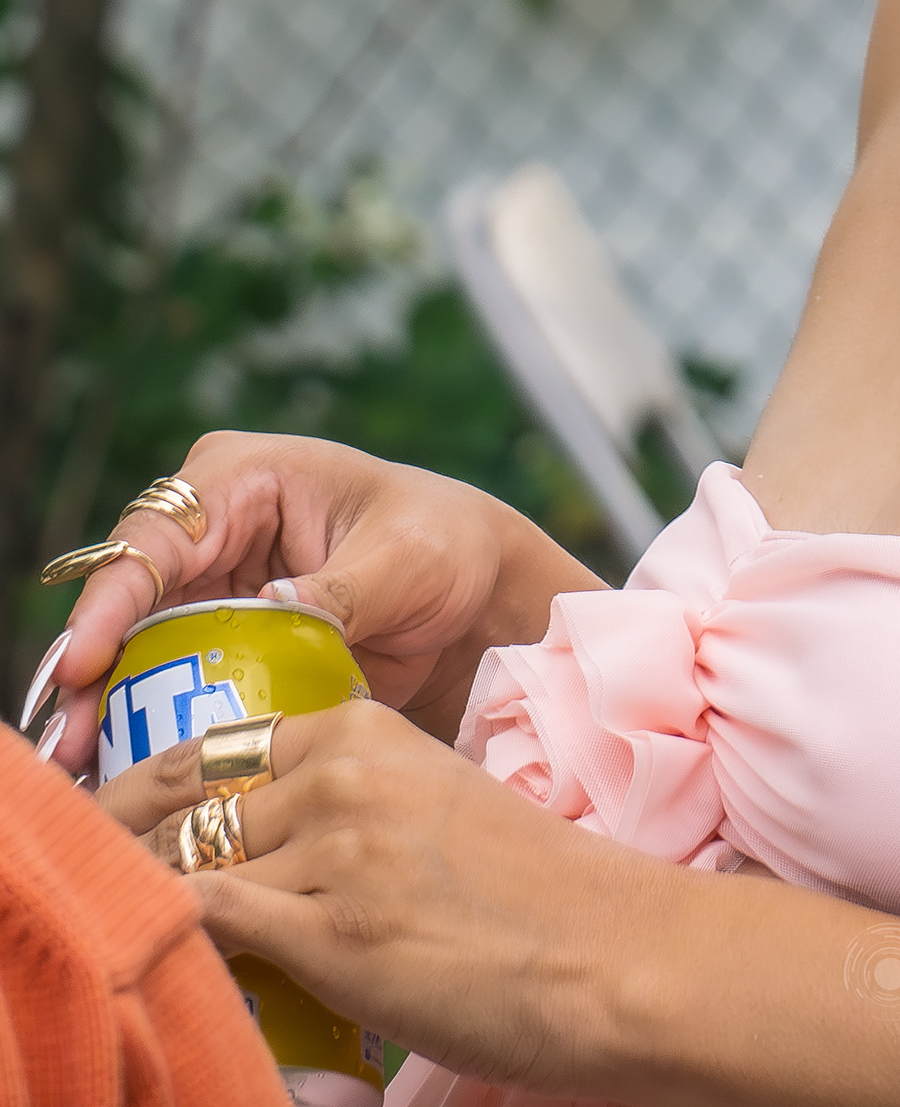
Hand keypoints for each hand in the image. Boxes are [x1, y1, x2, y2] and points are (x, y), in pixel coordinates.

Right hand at [31, 432, 597, 778]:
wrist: (475, 591)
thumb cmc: (444, 544)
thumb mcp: (404, 558)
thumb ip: (340, 587)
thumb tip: (279, 606)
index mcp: (245, 477)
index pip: (158, 535)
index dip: (113, 599)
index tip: (87, 664)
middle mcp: (212, 528)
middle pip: (127, 599)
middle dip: (92, 672)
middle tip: (66, 745)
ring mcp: (212, 588)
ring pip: (134, 649)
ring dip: (105, 710)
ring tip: (83, 776)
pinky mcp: (223, 644)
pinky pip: (171, 684)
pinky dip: (147, 727)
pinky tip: (127, 779)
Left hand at [97, 702, 643, 1088]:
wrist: (610, 953)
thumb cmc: (529, 894)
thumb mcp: (426, 808)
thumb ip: (343, 805)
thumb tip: (251, 849)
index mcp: (365, 730)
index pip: (212, 747)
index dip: (142, 791)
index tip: (105, 824)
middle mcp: (342, 774)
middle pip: (183, 802)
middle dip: (116, 841)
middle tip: (77, 878)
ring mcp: (338, 849)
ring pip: (183, 865)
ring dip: (137, 901)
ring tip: (111, 934)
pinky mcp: (336, 932)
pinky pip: (207, 924)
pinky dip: (168, 942)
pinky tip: (154, 965)